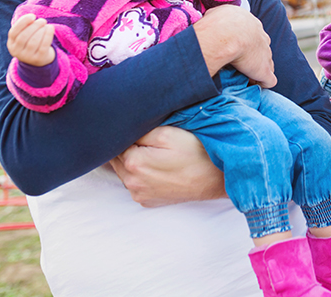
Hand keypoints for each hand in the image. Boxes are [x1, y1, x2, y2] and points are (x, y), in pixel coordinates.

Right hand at [7, 14, 55, 66]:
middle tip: (42, 20)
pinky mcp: (39, 59)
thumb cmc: (31, 42)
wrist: (40, 59)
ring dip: (41, 31)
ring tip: (47, 25)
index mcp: (11, 44)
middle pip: (23, 37)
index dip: (22, 22)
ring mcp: (27, 57)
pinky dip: (48, 36)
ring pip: (33, 42)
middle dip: (34, 26)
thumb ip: (25, 27)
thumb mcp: (25, 35)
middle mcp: (17, 52)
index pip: (13, 32)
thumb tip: (31, 18)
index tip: (32, 16)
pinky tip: (51, 28)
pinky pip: (43, 46)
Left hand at [110, 126, 227, 206]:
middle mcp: (132, 183)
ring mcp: (140, 194)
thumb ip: (139, 132)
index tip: (137, 129)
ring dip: (132, 162)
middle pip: (116, 160)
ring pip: (124, 172)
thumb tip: (122, 133)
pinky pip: (135, 184)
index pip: (114, 144)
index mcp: (134, 163)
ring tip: (153, 153)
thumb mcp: (167, 133)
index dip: (125, 134)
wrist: (216, 178)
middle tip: (147, 140)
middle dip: (125, 148)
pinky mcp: (148, 201)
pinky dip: (140, 175)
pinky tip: (157, 167)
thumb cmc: (195, 152)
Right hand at [193, 4, 276, 87]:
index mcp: (252, 24)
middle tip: (240, 64)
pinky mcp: (265, 70)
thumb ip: (219, 16)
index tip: (235, 50)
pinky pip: (268, 80)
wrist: (227, 34)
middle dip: (253, 55)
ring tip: (246, 78)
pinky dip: (262, 83)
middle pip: (261, 48)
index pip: (252, 35)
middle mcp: (262, 37)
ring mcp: (266, 54)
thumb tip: (213, 18)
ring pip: (266, 62)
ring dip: (257, 70)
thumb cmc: (218, 23)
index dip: (245, 43)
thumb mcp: (218, 12)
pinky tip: (254, 86)